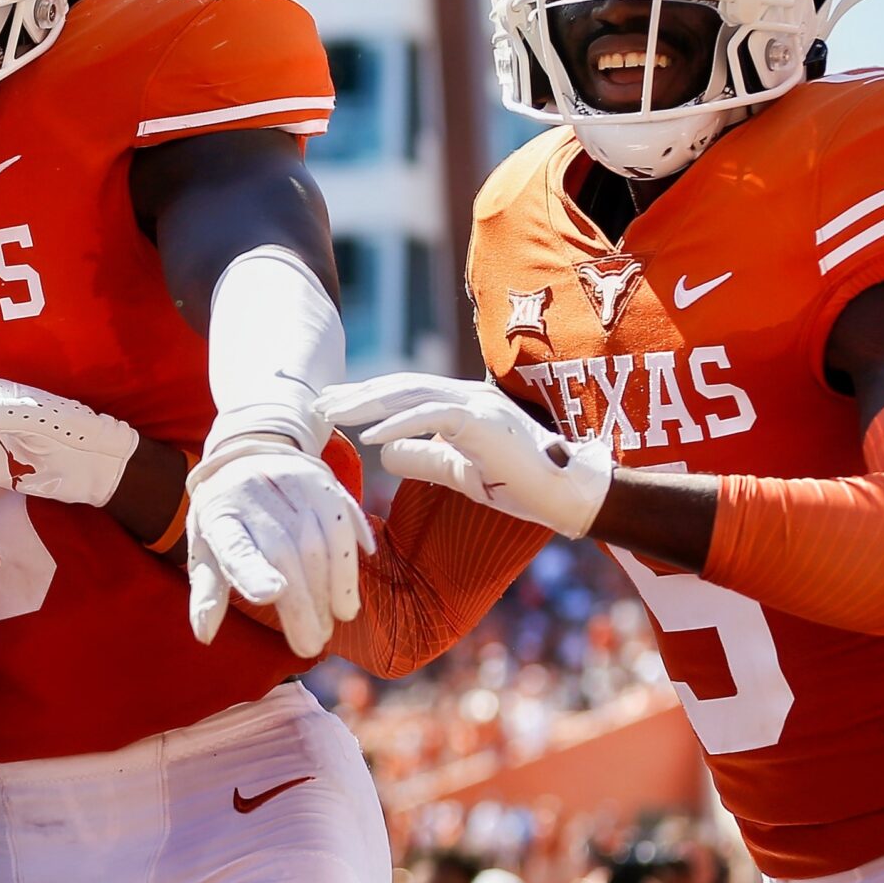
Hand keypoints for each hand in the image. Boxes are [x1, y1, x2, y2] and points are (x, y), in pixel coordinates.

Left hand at [183, 442, 369, 655]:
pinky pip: (342, 525)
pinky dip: (348, 565)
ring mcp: (290, 485)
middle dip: (301, 604)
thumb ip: (207, 591)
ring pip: (317, 542)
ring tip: (331, 623)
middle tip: (310, 643)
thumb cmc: (226, 515)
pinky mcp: (322, 482)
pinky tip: (347, 598)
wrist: (249, 453)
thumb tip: (204, 636)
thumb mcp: (204, 547)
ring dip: (329, 589)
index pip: (234, 545)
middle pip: (283, 553)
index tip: (271, 594)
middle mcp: (254, 495)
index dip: (252, 569)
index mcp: (219, 515)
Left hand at [317, 373, 611, 537]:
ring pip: (410, 394)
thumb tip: (384, 452)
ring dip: (368, 404)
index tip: (331, 406)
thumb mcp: (457, 471)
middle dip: (356, 394)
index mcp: (459, 405)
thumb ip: (424, 458)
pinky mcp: (483, 420)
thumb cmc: (517, 484)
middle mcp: (465, 396)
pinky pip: (432, 417)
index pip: (403, 393)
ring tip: (333, 414)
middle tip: (318, 404)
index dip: (366, 397)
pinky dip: (399, 424)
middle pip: (399, 388)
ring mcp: (476, 404)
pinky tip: (370, 435)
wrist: (565, 494)